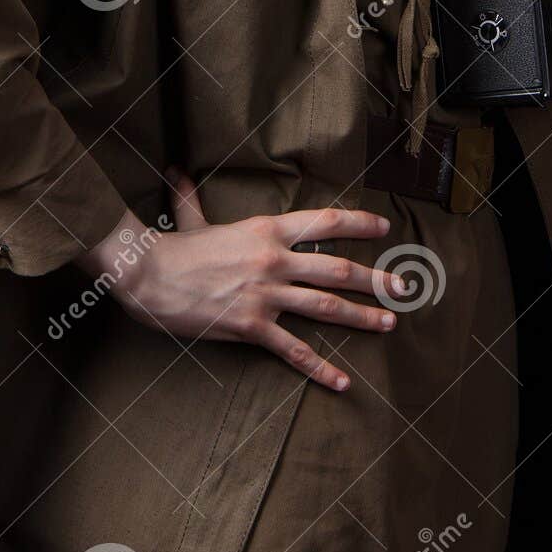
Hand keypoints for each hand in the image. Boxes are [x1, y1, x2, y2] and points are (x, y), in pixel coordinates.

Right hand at [85, 168, 405, 392]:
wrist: (148, 274)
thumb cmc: (171, 248)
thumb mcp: (190, 219)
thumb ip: (190, 196)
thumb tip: (176, 170)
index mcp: (266, 229)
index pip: (324, 221)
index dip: (358, 223)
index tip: (385, 227)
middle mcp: (273, 259)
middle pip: (336, 268)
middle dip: (375, 279)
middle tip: (404, 288)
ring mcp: (265, 294)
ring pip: (325, 306)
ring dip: (362, 316)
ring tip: (388, 323)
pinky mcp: (251, 325)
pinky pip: (293, 350)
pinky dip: (320, 368)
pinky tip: (343, 381)